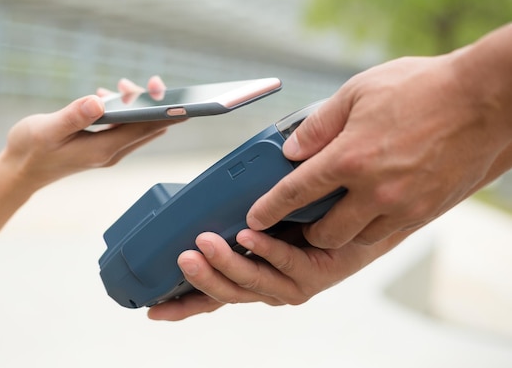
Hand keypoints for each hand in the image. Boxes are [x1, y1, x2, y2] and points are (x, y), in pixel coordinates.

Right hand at [4, 76, 169, 189]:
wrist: (18, 173)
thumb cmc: (29, 150)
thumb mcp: (47, 130)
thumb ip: (73, 115)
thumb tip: (99, 101)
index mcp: (103, 150)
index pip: (143, 129)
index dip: (163, 112)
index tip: (177, 96)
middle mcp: (111, 152)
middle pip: (146, 128)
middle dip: (154, 104)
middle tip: (151, 82)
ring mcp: (107, 151)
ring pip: (135, 127)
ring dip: (136, 105)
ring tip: (122, 85)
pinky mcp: (100, 146)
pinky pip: (122, 127)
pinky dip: (122, 110)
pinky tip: (107, 95)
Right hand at [147, 225, 412, 320]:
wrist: (358, 219)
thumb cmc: (305, 218)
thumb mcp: (258, 220)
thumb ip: (233, 218)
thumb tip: (202, 201)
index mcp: (250, 278)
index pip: (210, 297)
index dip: (181, 306)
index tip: (153, 310)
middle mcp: (267, 288)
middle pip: (226, 294)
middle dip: (202, 278)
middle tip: (183, 257)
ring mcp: (290, 286)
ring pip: (252, 283)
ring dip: (227, 264)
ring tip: (206, 242)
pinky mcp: (314, 275)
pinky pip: (286, 264)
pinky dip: (265, 250)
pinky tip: (249, 235)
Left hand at [246, 51, 511, 248]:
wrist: (483, 99)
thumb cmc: (420, 88)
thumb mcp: (357, 92)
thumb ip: (319, 124)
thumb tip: (292, 149)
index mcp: (349, 156)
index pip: (295, 192)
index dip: (269, 209)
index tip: (254, 219)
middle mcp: (373, 189)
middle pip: (323, 231)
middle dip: (305, 229)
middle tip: (300, 218)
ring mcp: (401, 205)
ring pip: (354, 239)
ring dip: (337, 231)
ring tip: (333, 213)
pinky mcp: (424, 212)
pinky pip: (385, 233)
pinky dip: (368, 228)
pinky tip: (366, 210)